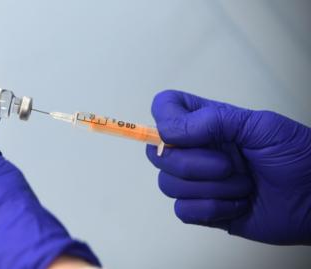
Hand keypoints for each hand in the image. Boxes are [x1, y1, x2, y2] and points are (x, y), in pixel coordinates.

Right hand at [146, 90, 310, 244]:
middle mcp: (196, 149)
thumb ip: (213, 120)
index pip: (164, 108)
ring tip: (244, 186)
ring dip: (211, 189)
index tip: (184, 135)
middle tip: (231, 165)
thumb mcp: (261, 126)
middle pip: (158, 154)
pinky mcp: (204, 209)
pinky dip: (212, 209)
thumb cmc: (297, 156)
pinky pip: (183, 211)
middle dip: (194, 164)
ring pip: (168, 184)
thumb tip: (167, 131)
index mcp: (206, 122)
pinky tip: (238, 205)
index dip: (164, 120)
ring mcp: (198, 181)